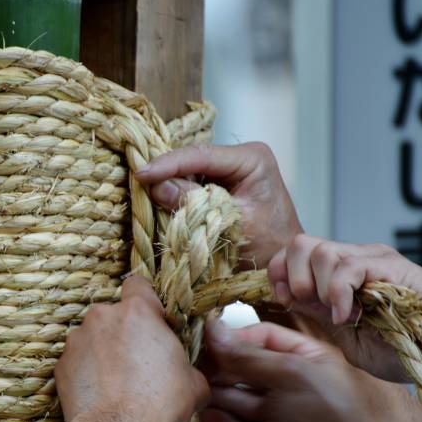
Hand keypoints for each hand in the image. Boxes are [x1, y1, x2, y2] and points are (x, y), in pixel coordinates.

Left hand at [55, 275, 209, 421]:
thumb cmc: (157, 404)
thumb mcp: (194, 384)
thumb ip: (190, 366)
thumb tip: (190, 375)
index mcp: (137, 312)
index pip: (138, 284)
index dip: (146, 299)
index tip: (153, 318)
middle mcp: (102, 317)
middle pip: (115, 315)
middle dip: (124, 332)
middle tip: (139, 360)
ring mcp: (77, 340)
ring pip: (93, 338)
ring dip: (104, 352)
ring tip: (118, 382)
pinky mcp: (61, 365)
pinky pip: (77, 362)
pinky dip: (87, 373)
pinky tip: (101, 394)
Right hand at [134, 142, 301, 268]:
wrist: (280, 266)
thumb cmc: (269, 248)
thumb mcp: (232, 224)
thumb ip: (197, 203)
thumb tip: (158, 187)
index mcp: (252, 158)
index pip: (202, 154)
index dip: (169, 164)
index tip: (142, 173)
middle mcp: (239, 158)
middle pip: (191, 160)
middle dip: (167, 175)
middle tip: (142, 189)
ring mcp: (228, 171)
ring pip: (187, 173)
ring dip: (170, 187)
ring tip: (153, 201)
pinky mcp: (218, 185)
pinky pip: (189, 186)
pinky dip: (177, 197)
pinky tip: (167, 207)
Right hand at [200, 320, 421, 421]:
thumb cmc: (331, 417)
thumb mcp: (292, 373)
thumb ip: (248, 355)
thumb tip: (213, 329)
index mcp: (308, 358)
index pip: (264, 337)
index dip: (236, 338)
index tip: (208, 340)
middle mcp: (292, 382)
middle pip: (246, 366)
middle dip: (222, 366)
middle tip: (195, 366)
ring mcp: (279, 411)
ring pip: (238, 395)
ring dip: (217, 394)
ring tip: (198, 392)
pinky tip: (207, 417)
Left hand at [268, 235, 421, 404]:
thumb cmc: (404, 347)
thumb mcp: (347, 336)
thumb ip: (319, 315)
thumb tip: (288, 297)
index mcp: (336, 275)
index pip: (290, 255)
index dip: (278, 274)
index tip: (284, 301)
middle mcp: (351, 261)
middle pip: (300, 244)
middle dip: (291, 276)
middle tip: (306, 304)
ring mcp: (371, 261)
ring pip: (320, 251)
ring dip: (317, 287)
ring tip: (336, 314)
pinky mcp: (390, 267)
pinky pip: (349, 267)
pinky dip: (339, 294)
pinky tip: (350, 317)